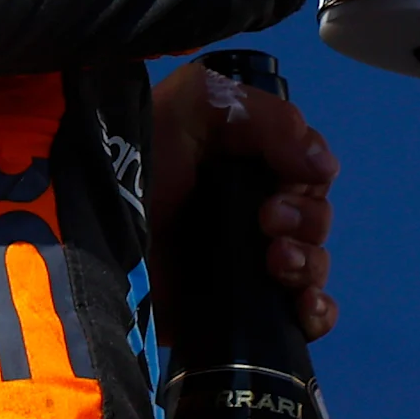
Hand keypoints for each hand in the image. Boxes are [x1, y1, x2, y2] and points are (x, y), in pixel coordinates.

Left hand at [146, 61, 340, 340]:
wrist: (95, 229)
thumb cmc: (144, 156)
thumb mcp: (198, 102)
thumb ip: (266, 116)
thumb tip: (324, 167)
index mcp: (244, 162)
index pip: (306, 168)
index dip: (307, 174)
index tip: (285, 183)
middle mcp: (249, 210)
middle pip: (314, 217)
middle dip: (306, 219)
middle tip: (267, 221)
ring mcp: (245, 263)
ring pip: (312, 264)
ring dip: (310, 263)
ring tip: (276, 262)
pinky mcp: (237, 310)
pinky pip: (301, 316)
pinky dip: (316, 312)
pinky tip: (304, 306)